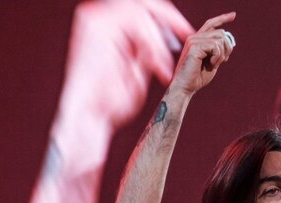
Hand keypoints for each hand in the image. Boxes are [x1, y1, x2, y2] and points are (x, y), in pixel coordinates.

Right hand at [61, 0, 193, 128]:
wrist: (92, 114)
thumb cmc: (113, 98)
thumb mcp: (138, 65)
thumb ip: (149, 46)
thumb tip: (169, 35)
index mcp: (104, 24)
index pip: (141, 6)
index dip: (167, 16)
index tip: (187, 31)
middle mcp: (97, 16)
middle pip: (142, 2)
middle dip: (169, 18)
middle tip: (187, 33)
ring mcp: (96, 19)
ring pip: (142, 15)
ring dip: (157, 44)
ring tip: (162, 70)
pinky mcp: (98, 27)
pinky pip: (137, 25)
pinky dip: (152, 47)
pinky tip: (157, 69)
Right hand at [168, 12, 235, 97]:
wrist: (186, 86)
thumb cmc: (198, 76)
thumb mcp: (213, 62)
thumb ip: (219, 51)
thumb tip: (230, 41)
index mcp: (198, 40)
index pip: (211, 24)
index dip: (223, 18)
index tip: (234, 15)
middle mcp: (195, 37)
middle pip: (221, 33)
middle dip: (227, 48)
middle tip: (222, 61)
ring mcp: (193, 40)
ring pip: (220, 38)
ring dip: (222, 54)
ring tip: (214, 64)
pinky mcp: (194, 46)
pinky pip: (215, 46)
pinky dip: (218, 57)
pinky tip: (211, 64)